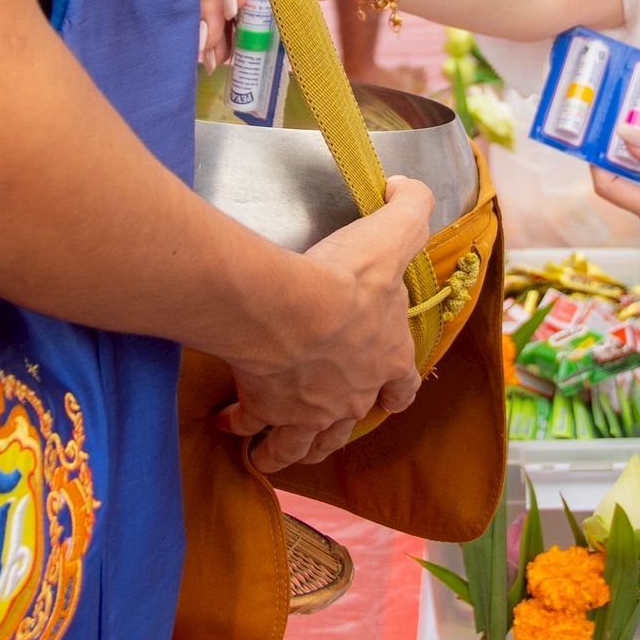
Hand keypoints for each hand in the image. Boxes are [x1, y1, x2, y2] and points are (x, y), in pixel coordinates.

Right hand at [218, 175, 433, 471]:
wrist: (293, 310)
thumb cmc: (346, 278)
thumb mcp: (393, 233)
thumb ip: (411, 208)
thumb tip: (410, 189)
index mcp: (387, 359)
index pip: (402, 387)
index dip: (398, 392)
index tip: (391, 397)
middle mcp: (352, 396)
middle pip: (346, 427)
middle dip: (336, 430)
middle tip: (324, 427)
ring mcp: (309, 411)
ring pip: (301, 445)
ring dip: (290, 449)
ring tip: (275, 451)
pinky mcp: (266, 410)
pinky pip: (252, 428)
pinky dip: (240, 428)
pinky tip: (227, 423)